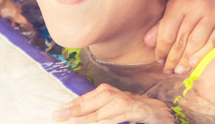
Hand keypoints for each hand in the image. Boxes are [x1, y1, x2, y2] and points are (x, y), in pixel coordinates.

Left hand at [53, 83, 174, 123]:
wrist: (157, 111)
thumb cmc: (130, 111)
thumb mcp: (111, 109)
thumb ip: (97, 110)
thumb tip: (75, 115)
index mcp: (106, 93)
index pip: (85, 99)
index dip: (70, 106)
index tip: (56, 112)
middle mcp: (113, 94)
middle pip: (90, 103)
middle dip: (73, 110)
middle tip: (57, 116)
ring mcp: (124, 102)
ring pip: (102, 111)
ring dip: (87, 118)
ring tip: (72, 122)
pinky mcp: (134, 110)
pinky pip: (116, 117)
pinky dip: (105, 121)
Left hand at [144, 0, 214, 73]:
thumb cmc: (195, 2)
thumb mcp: (176, 6)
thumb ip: (162, 23)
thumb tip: (147, 42)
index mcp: (181, 1)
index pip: (168, 31)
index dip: (161, 48)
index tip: (159, 59)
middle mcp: (197, 6)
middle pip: (181, 39)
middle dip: (172, 58)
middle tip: (167, 70)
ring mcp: (213, 15)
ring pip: (196, 44)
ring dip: (185, 61)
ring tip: (178, 71)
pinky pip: (212, 44)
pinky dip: (201, 56)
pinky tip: (193, 64)